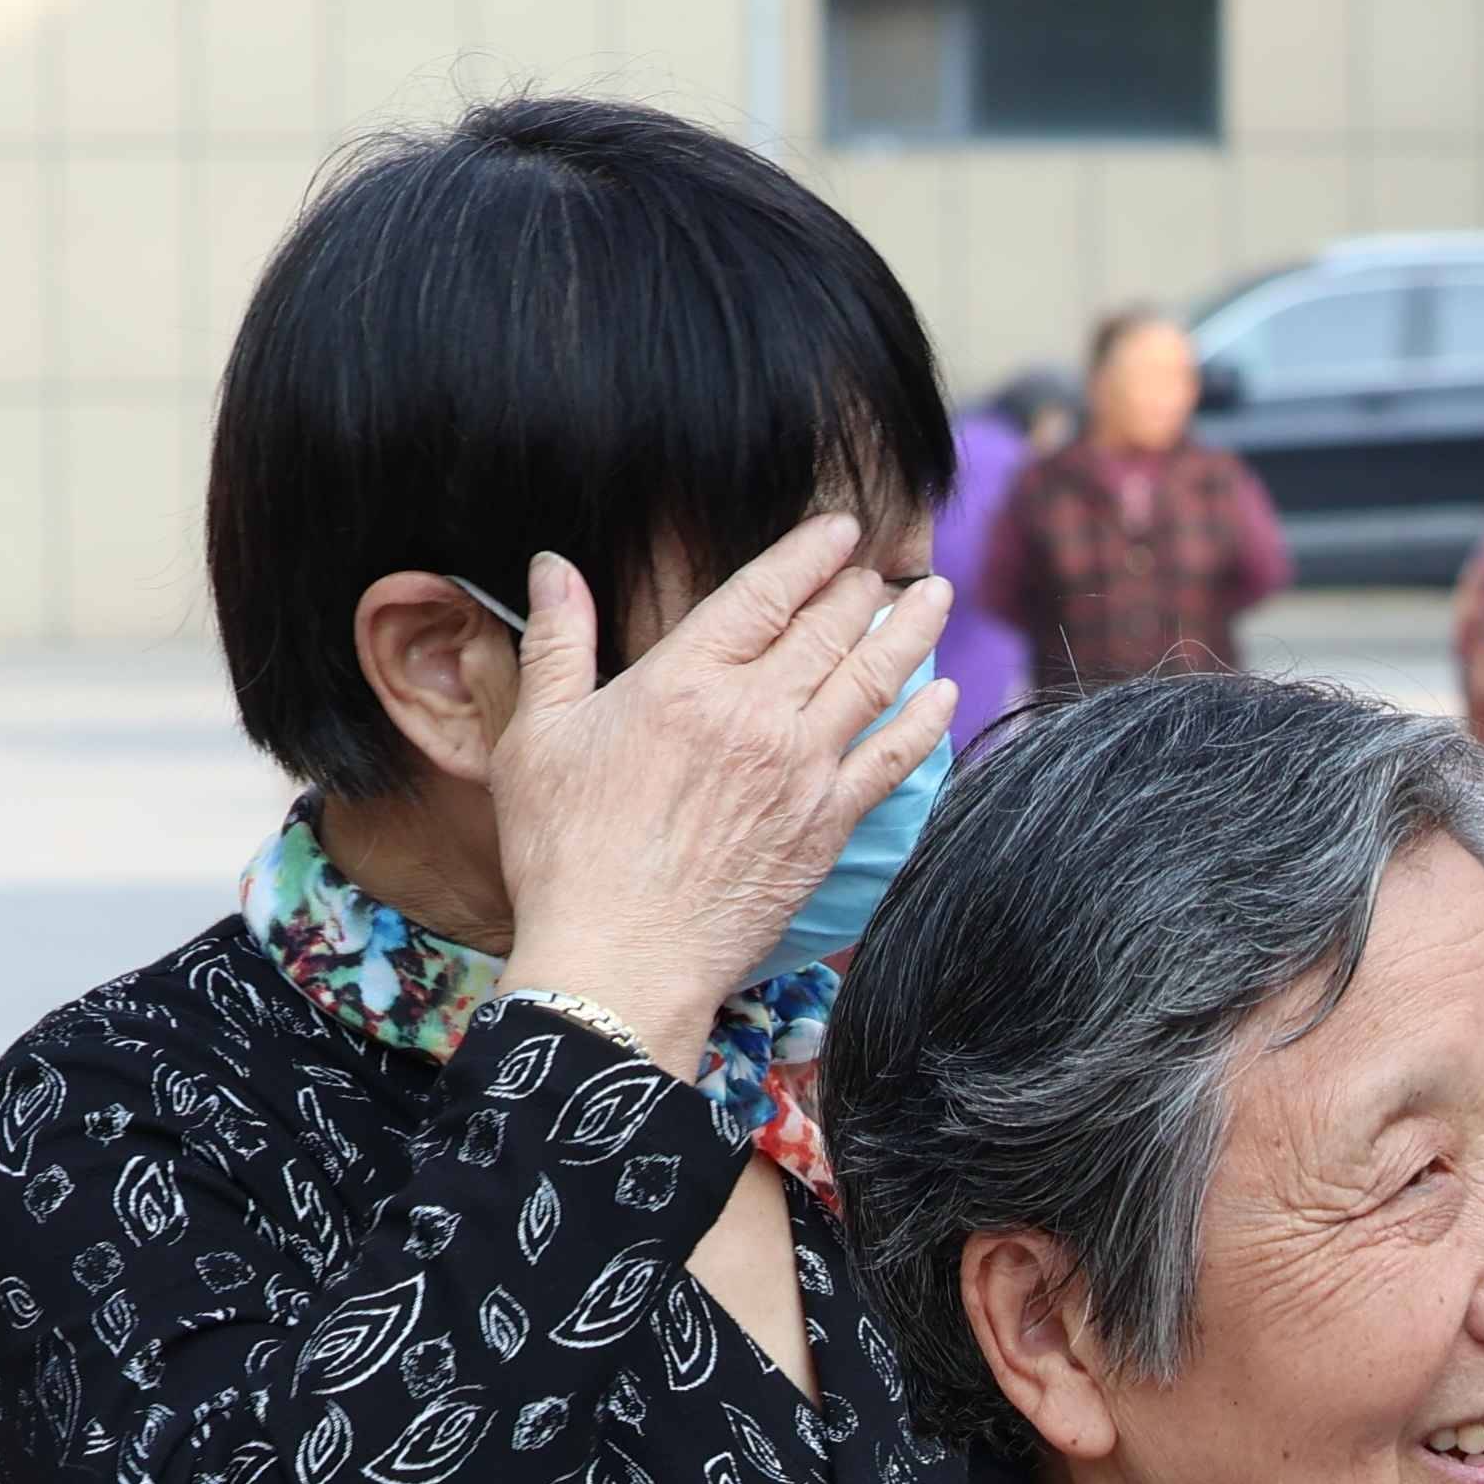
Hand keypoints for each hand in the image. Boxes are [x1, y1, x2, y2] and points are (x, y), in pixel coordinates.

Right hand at [491, 511, 956, 1070]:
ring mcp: (801, 771)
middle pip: (826, 631)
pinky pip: (892, 760)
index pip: (763, 594)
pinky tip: (944, 693)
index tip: (839, 530)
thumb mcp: (539, 733)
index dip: (808, 555)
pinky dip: (923, 722)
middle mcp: (755, 715)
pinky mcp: (828, 825)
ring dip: (907, 634)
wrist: (620, 953)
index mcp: (684, 680)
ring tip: (934, 599)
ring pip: (870, 682)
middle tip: (882, 567)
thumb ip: (559, 641)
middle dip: (859, 590)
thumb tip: (554, 567)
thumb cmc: (566, 849)